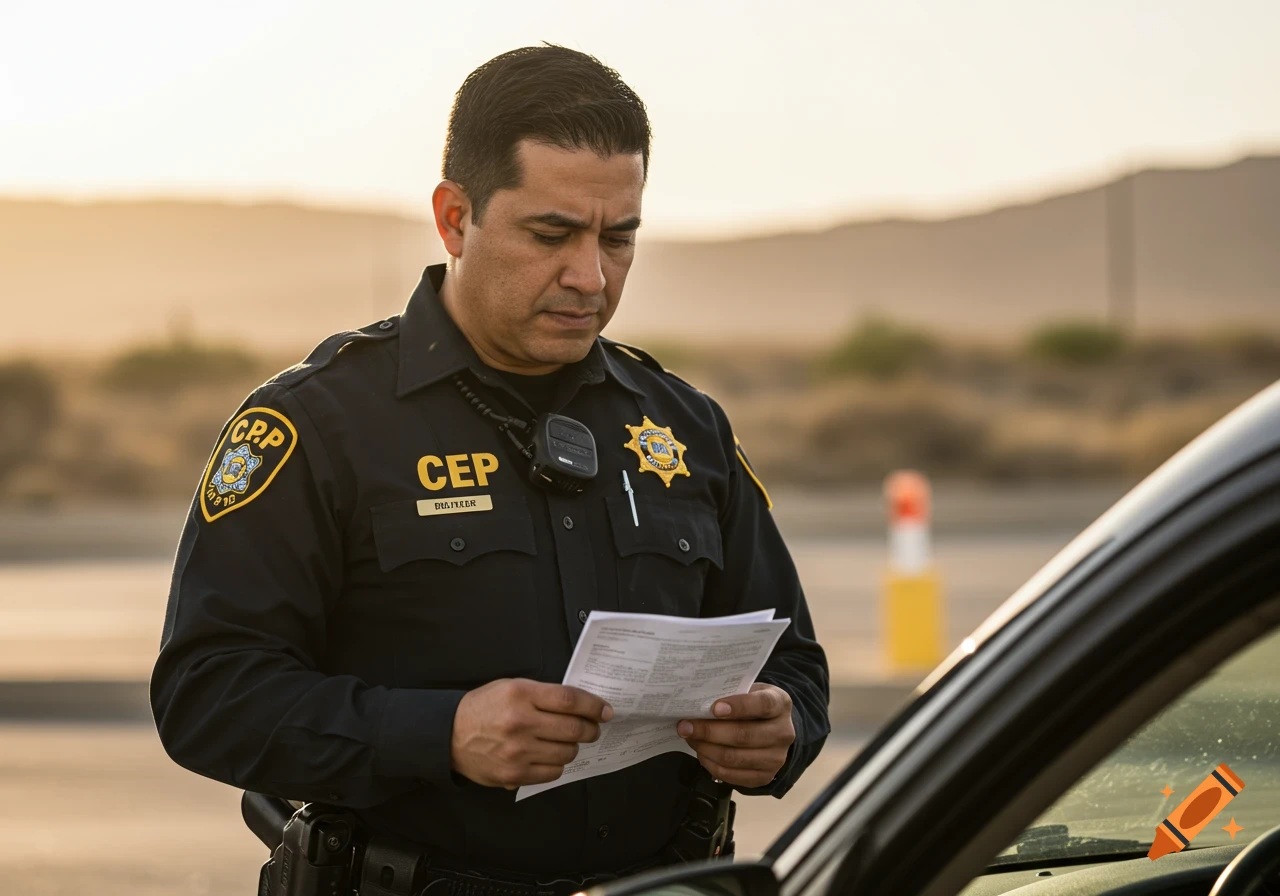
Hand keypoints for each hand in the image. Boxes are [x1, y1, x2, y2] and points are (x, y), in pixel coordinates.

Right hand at [451, 679, 612, 788]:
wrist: (449, 735)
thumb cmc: (484, 707)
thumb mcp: (510, 687)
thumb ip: (543, 694)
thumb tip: (581, 705)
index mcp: (521, 694)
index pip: (570, 700)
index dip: (593, 706)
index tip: (605, 710)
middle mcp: (520, 722)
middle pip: (573, 729)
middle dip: (590, 729)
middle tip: (593, 728)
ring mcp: (518, 751)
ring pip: (567, 753)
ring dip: (574, 747)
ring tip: (568, 741)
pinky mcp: (514, 774)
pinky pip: (552, 773)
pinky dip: (558, 764)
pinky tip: (551, 756)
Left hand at [677, 682, 793, 787]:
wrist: (772, 729)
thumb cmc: (753, 705)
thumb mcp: (749, 691)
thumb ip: (730, 694)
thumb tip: (696, 703)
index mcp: (780, 704)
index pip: (763, 705)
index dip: (739, 706)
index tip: (714, 708)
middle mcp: (783, 733)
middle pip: (744, 736)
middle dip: (709, 731)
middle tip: (685, 726)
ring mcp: (776, 759)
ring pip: (734, 758)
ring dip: (705, 748)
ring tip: (690, 738)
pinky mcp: (764, 777)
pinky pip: (731, 775)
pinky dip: (710, 764)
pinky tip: (701, 752)